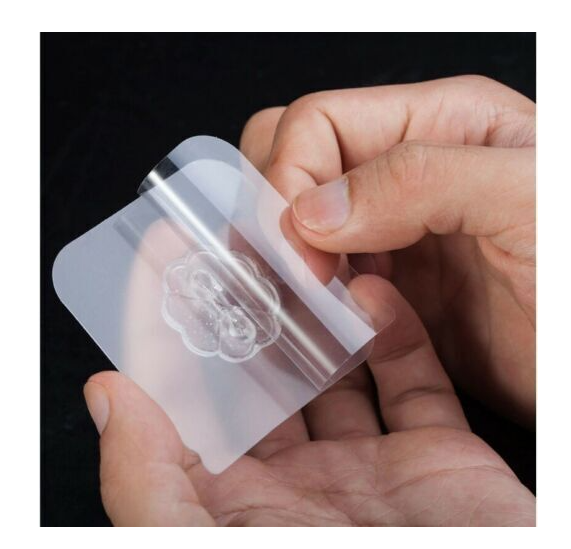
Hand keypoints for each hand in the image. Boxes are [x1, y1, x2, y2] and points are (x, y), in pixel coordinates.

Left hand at [84, 273, 534, 525]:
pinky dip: (397, 334)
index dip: (168, 330)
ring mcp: (371, 471)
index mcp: (237, 509)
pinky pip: (415, 382)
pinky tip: (375, 295)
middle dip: (248, 309)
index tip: (161, 260)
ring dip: (322, 316)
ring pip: (338, 371)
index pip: (187, 403)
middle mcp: (300, 486)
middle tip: (238, 244)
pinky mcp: (437, 458)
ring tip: (306, 257)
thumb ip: (148, 482)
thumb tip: (108, 397)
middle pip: (265, 377)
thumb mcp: (205, 547)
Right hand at [240, 76, 535, 425]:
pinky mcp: (386, 289)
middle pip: (295, 161)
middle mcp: (404, 173)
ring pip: (298, 225)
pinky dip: (309, 297)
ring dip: (291, 260)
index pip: (317, 122)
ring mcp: (391, 233)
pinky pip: (319, 279)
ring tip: (317, 301)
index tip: (301, 244)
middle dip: (278, 212)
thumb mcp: (529, 200)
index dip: (291, 177)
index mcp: (437, 123)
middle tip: (299, 269)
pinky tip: (333, 320)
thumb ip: (421, 180)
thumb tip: (314, 209)